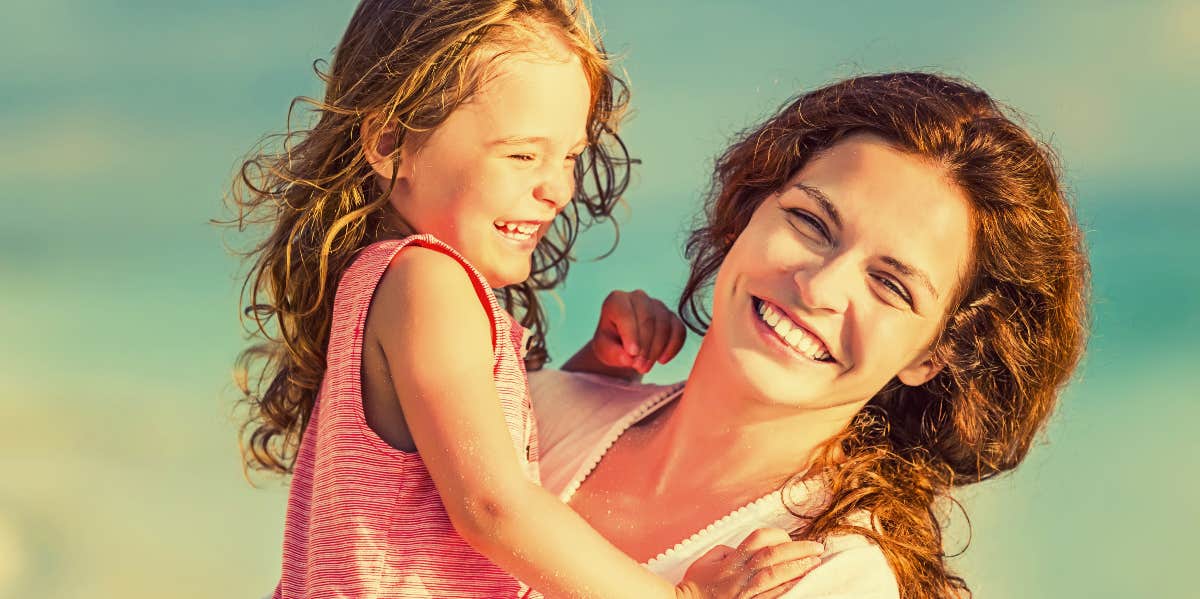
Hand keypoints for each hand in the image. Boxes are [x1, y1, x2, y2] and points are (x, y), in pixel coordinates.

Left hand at [591, 290, 685, 374]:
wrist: (624, 345)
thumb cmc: (612, 344)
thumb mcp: (605, 350)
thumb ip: (614, 353)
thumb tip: (629, 358)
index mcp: (616, 300)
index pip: (625, 313)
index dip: (630, 334)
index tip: (632, 354)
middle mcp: (638, 297)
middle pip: (648, 319)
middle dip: (645, 346)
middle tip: (640, 367)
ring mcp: (657, 305)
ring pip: (664, 325)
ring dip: (657, 349)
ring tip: (646, 367)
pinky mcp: (672, 316)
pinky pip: (679, 330)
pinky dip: (673, 347)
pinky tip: (662, 360)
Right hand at [675, 528, 823, 598]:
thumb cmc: (694, 586)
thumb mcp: (706, 561)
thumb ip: (726, 551)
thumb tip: (741, 548)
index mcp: (732, 560)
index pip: (759, 539)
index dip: (779, 536)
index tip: (793, 539)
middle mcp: (739, 573)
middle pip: (772, 556)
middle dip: (798, 550)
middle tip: (818, 549)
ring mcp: (743, 591)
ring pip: (773, 576)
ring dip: (797, 569)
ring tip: (815, 565)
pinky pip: (769, 597)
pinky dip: (785, 591)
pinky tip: (800, 586)